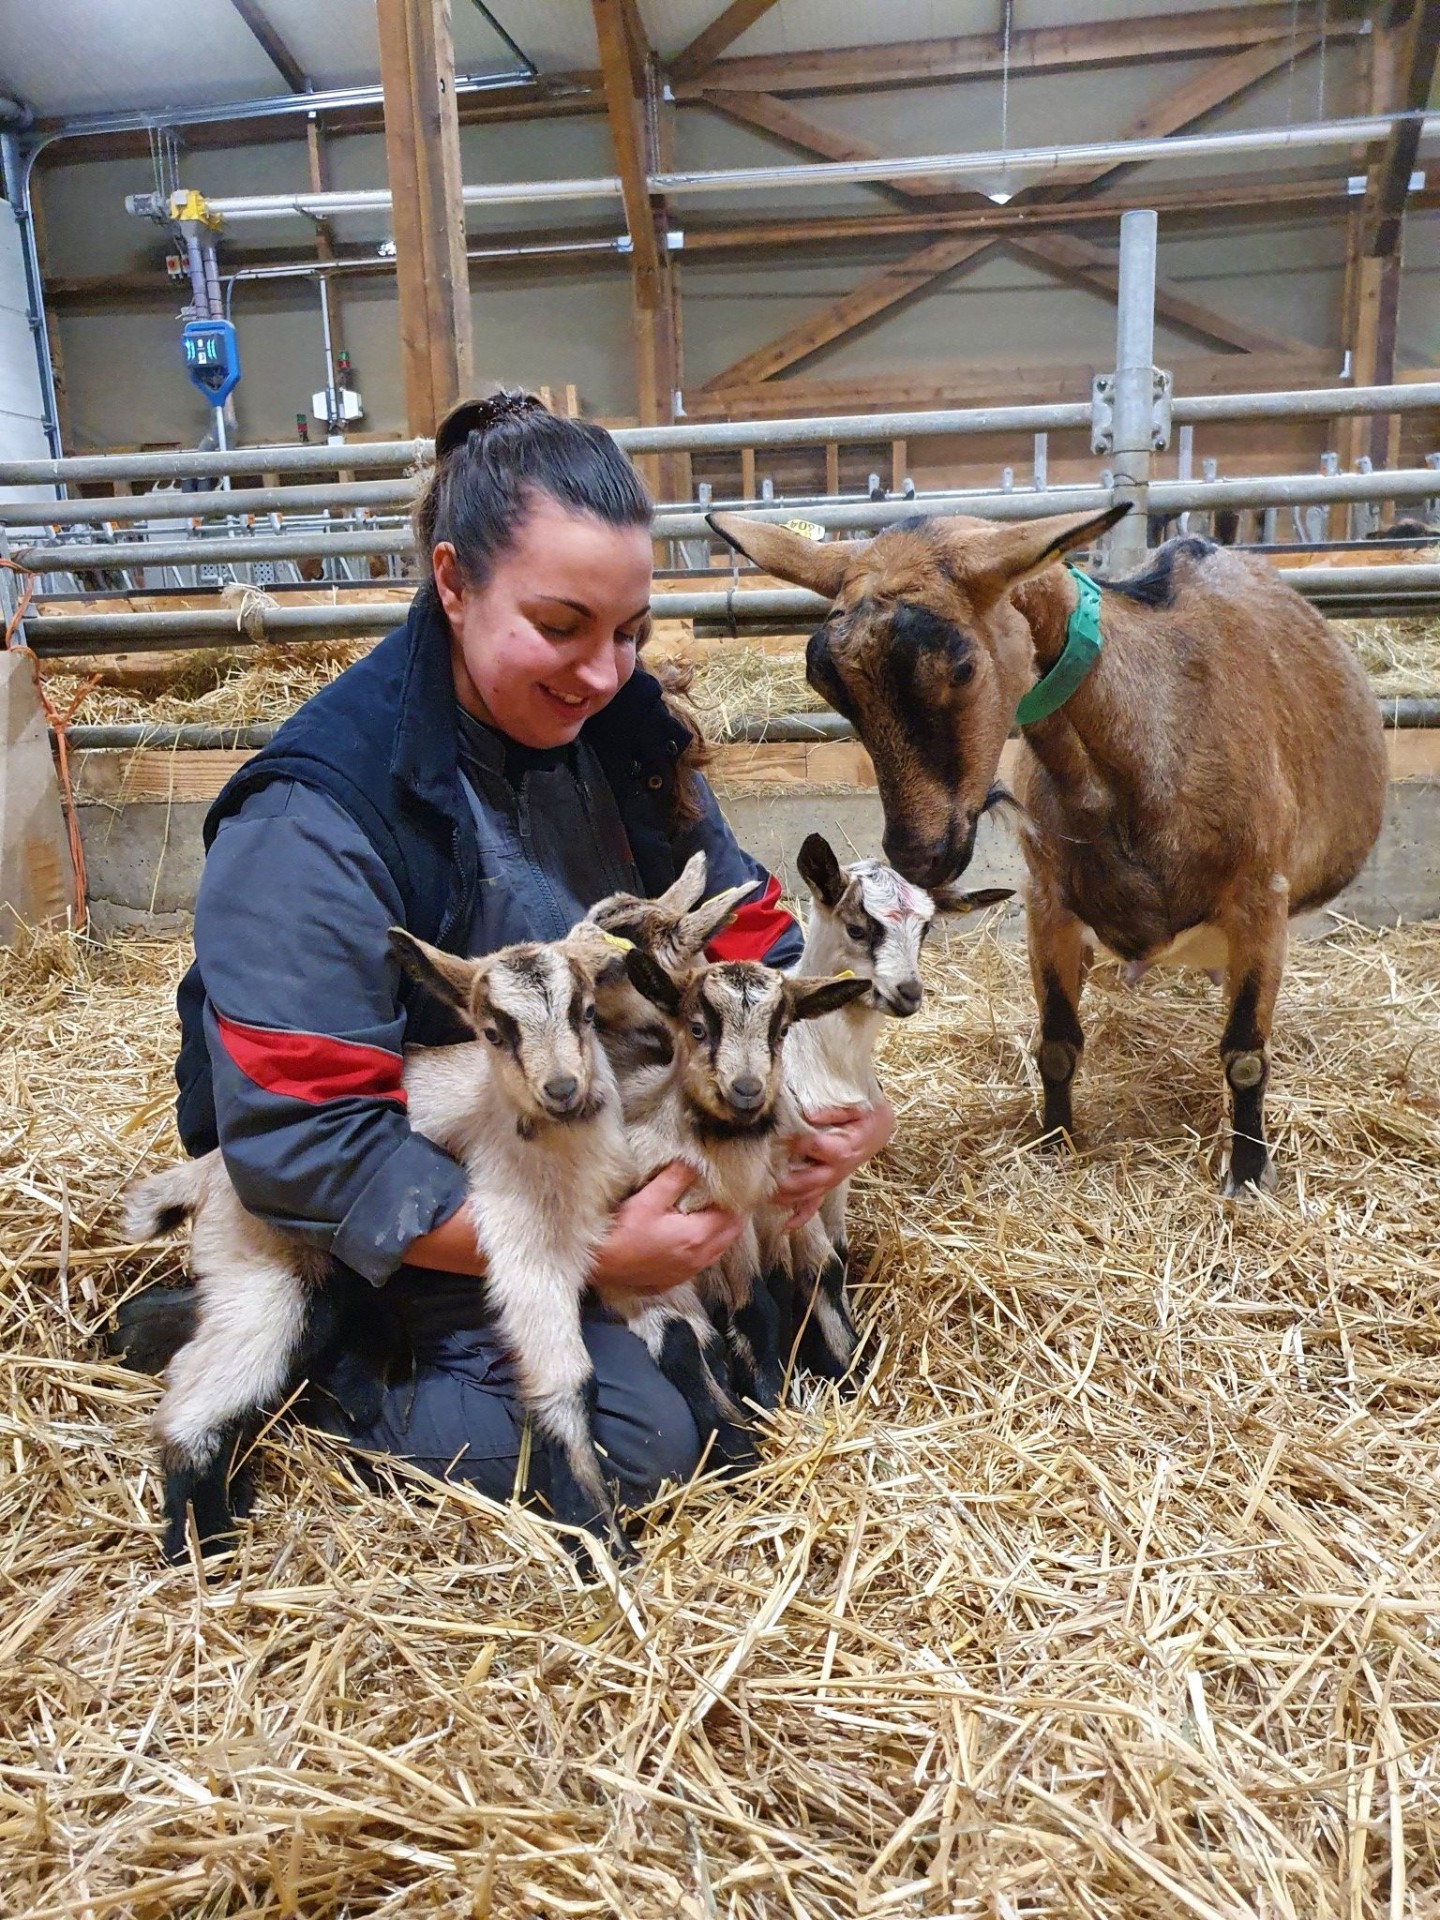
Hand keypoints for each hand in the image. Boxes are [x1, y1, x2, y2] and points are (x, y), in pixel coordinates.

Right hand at [591, 1161, 747, 1298]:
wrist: (600, 1265)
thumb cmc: (622, 1232)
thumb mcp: (648, 1200)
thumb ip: (675, 1179)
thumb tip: (693, 1162)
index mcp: (697, 1236)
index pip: (732, 1216)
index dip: (739, 1200)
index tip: (740, 1185)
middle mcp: (698, 1257)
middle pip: (731, 1235)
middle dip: (736, 1215)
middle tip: (735, 1196)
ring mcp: (688, 1271)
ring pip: (719, 1250)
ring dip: (724, 1232)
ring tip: (722, 1212)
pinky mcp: (676, 1279)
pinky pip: (705, 1261)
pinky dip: (711, 1247)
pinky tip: (701, 1236)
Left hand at [771, 1098, 895, 1228]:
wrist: (878, 1128)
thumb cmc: (866, 1115)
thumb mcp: (857, 1106)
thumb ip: (834, 1110)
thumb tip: (810, 1114)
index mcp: (843, 1148)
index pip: (814, 1146)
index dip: (794, 1142)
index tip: (776, 1135)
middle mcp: (837, 1169)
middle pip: (808, 1180)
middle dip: (784, 1181)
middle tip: (761, 1176)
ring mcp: (832, 1180)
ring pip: (808, 1195)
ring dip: (785, 1198)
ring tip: (762, 1197)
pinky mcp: (829, 1184)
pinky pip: (816, 1205)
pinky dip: (801, 1217)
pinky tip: (785, 1227)